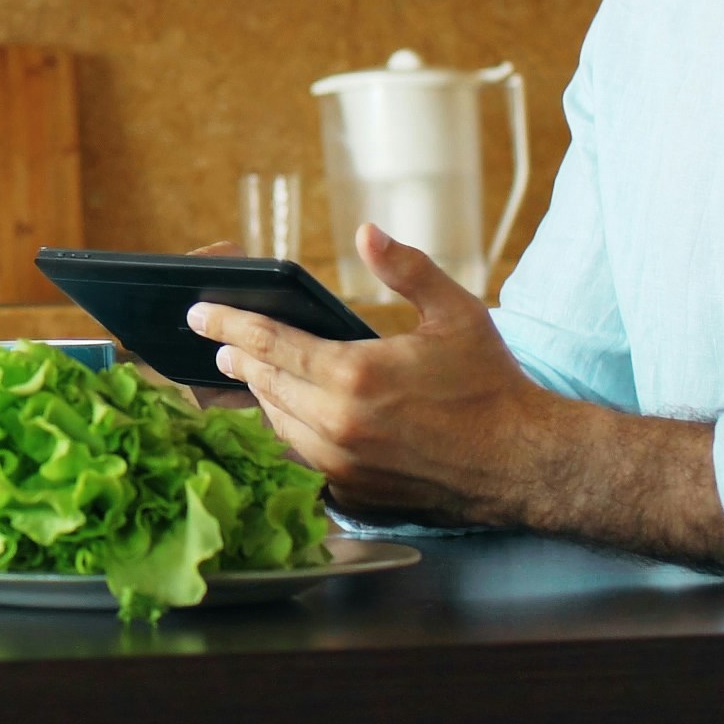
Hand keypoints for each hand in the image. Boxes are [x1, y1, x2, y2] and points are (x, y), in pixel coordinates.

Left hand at [187, 221, 558, 521]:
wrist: (523, 463)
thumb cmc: (491, 384)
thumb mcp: (456, 312)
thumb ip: (406, 268)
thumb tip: (367, 230)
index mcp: (354, 374)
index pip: (268, 344)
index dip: (228, 325)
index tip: (199, 315)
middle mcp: (338, 424)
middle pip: (264, 385)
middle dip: (239, 361)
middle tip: (221, 345)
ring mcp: (342, 465)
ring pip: (276, 426)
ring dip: (261, 399)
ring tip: (251, 376)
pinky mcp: (353, 493)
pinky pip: (302, 461)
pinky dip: (289, 436)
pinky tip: (288, 420)